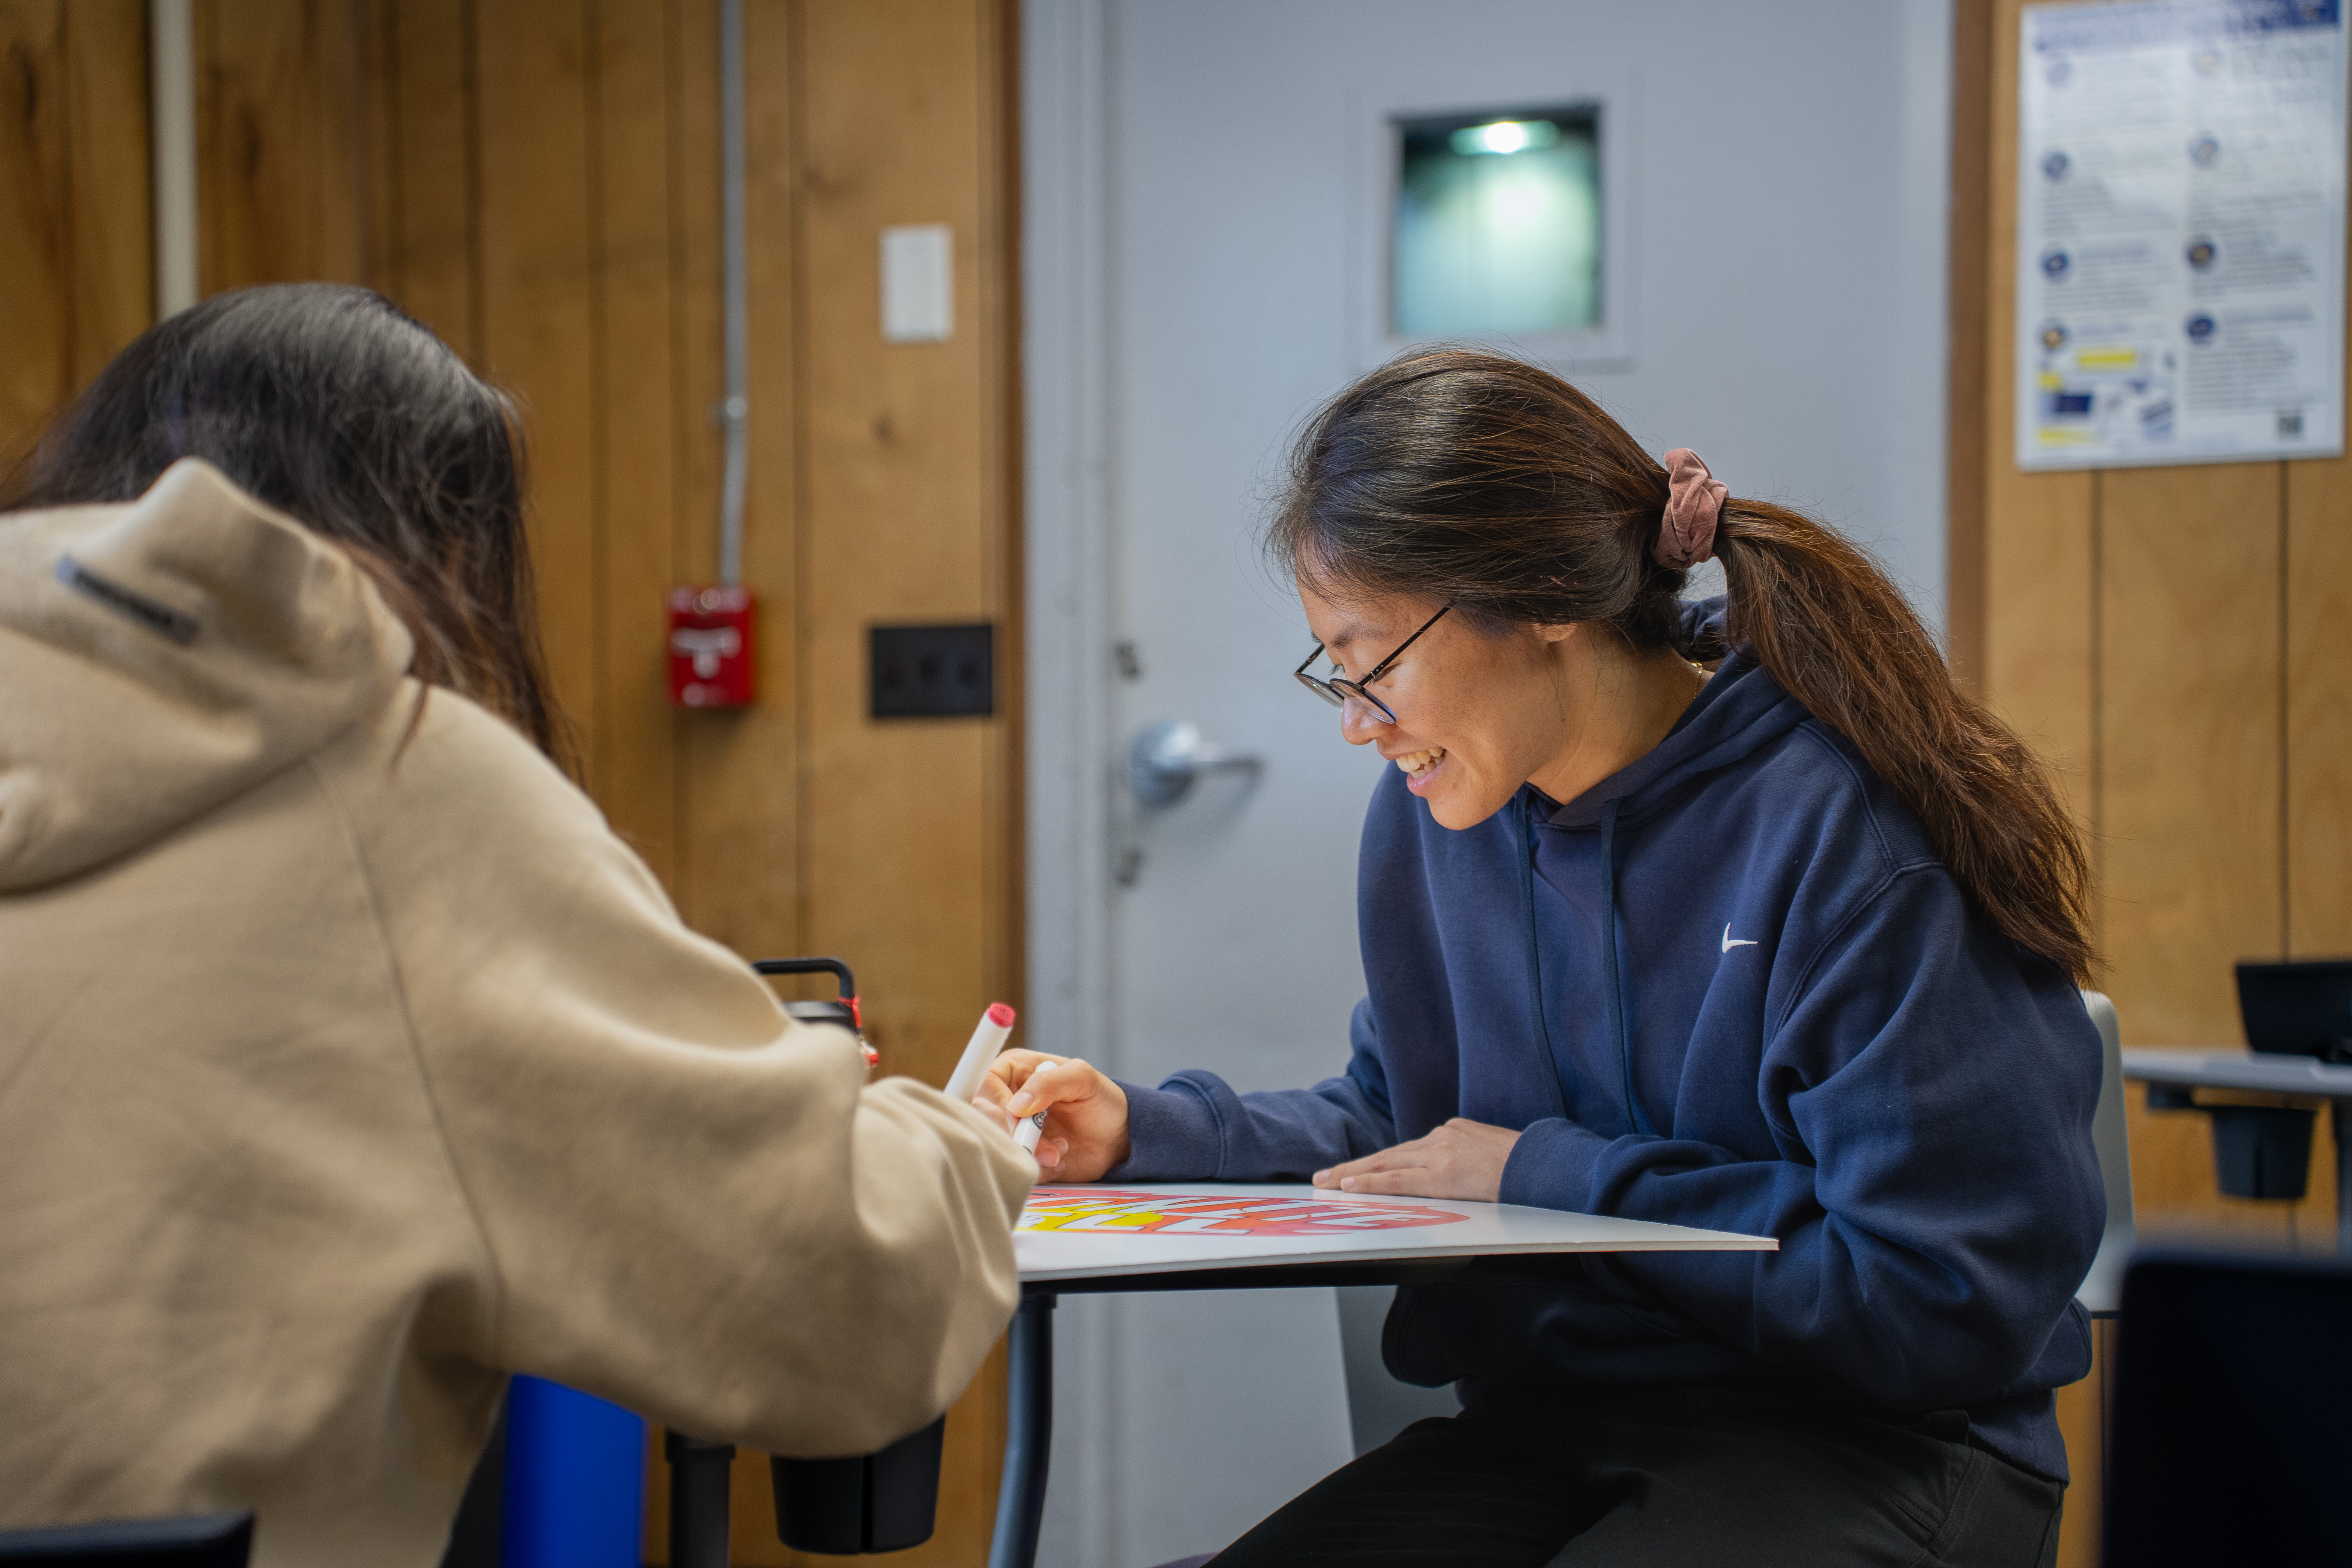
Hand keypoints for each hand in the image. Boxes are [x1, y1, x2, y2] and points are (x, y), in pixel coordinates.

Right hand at [972, 1049, 1130, 1179]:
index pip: (985, 1085)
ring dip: (1029, 1156)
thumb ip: (1050, 1083)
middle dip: (1015, 1138)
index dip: (996, 1106)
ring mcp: (1012, 1131)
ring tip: (1061, 1151)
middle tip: (1049, 1148)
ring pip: (997, 1147)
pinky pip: (1013, 1167)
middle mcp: (1005, 1100)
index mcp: (1013, 1071)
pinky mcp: (1020, 1156)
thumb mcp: (1083, 1079)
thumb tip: (1017, 1106)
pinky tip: (1060, 1162)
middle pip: (983, 1120)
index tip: (1017, 1123)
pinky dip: (1038, 1171)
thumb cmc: (1101, 1099)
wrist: (1119, 1136)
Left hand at [1311, 1119, 1520, 1201]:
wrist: (1546, 1165)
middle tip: (1323, 1177)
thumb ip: (1465, 1158)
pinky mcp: (1443, 1173)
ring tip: (1326, 1183)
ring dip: (1352, 1175)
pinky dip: (1372, 1182)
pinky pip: (1399, 1180)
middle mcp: (1442, 1138)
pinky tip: (1350, 1186)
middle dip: (1352, 1167)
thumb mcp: (1491, 1153)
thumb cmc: (1525, 1166)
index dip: (1376, 1162)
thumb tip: (1456, 1173)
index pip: (1406, 1151)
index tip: (1354, 1171)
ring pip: (1386, 1164)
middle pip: (1387, 1155)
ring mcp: (1440, 1154)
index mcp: (1452, 1133)